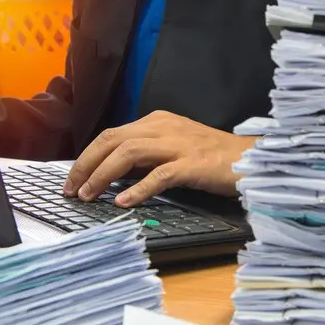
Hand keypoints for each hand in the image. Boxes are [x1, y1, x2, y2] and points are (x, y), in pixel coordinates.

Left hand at [63, 111, 255, 206]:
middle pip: (112, 139)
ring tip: (89, 195)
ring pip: (128, 153)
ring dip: (103, 175)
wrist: (252, 159)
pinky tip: (123, 203)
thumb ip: (147, 155)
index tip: (73, 179)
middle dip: (85, 164)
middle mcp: (164, 127)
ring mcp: (179, 144)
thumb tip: (114, 173)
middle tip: (71, 189)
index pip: (111, 134)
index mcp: (158, 121)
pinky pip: (158, 175)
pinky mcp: (193, 164)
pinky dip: (137, 190)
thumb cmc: (215, 157)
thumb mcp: (176, 147)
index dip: (87, 157)